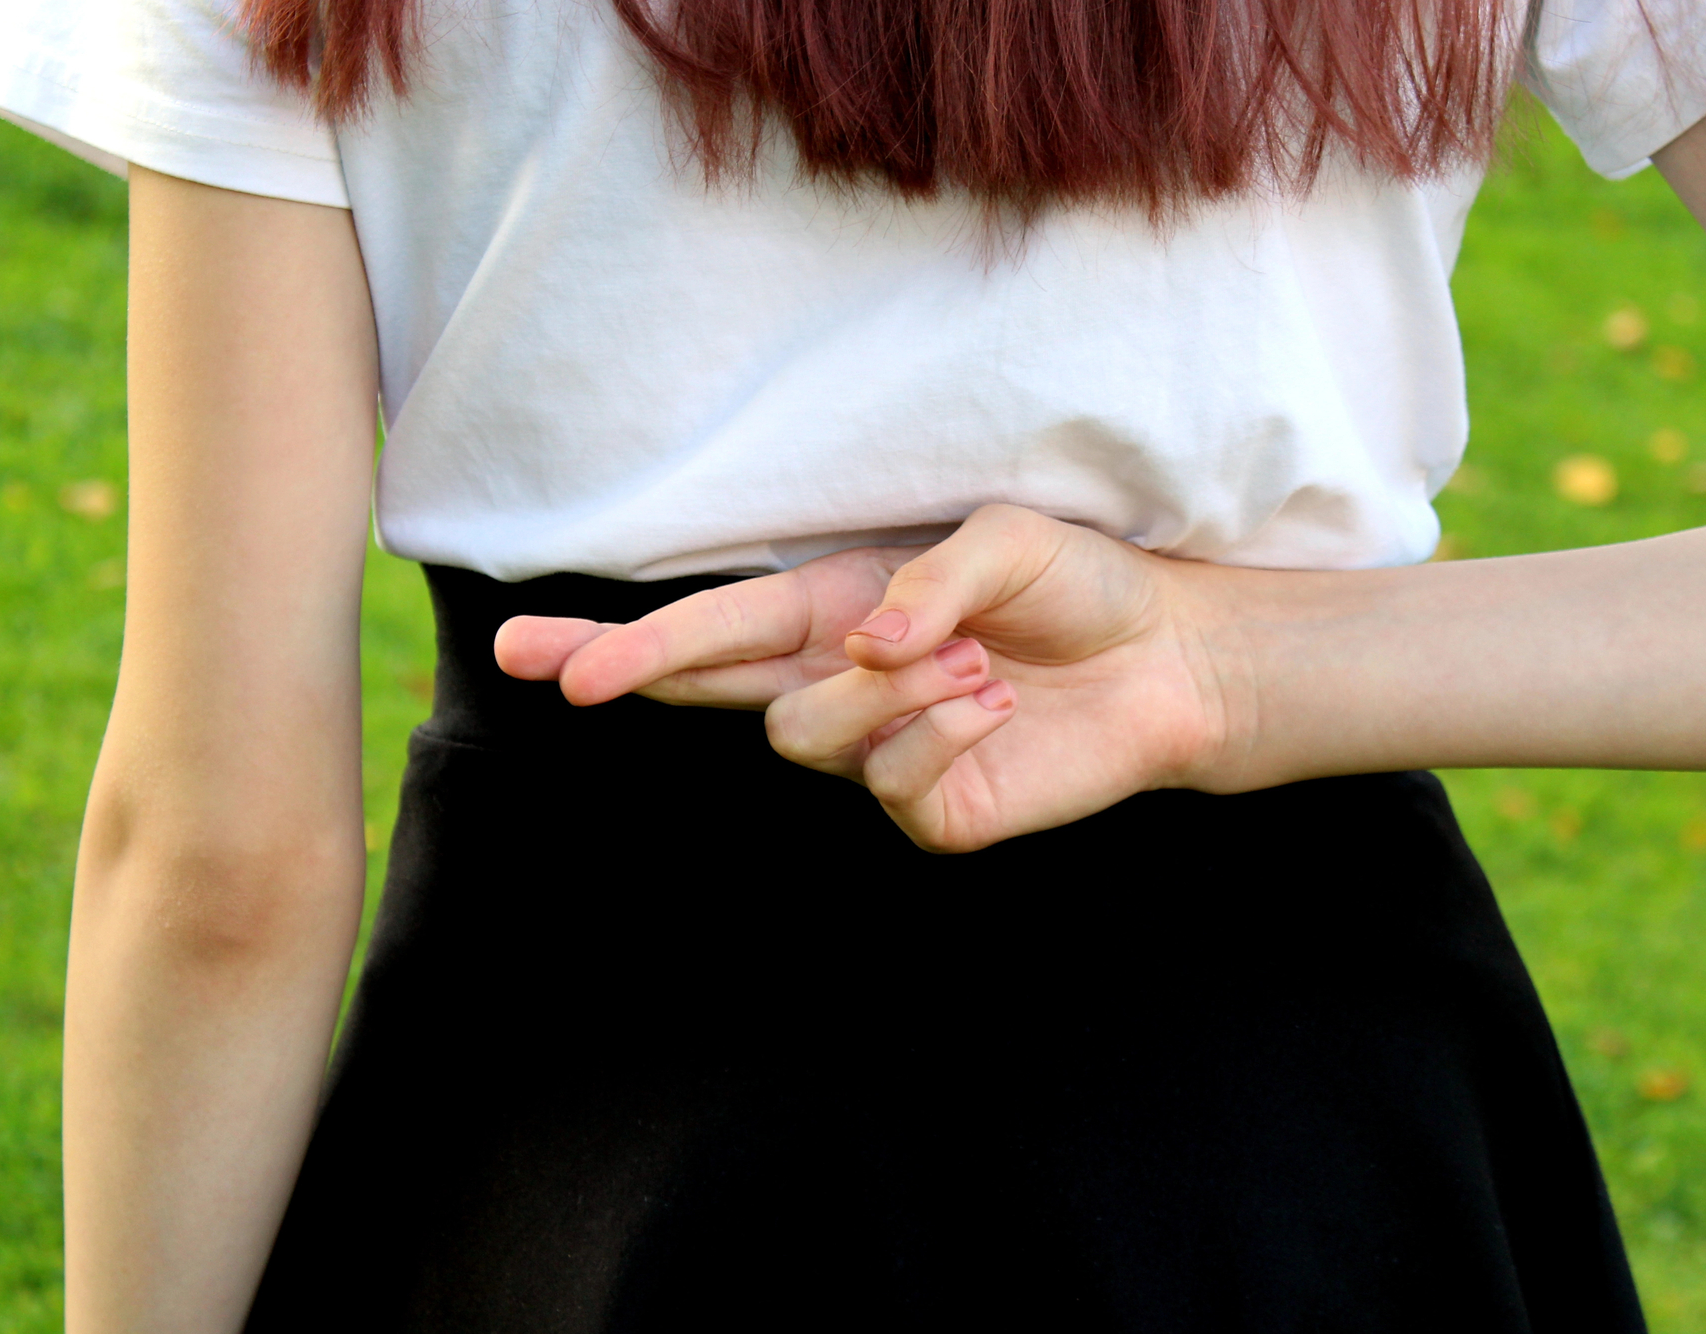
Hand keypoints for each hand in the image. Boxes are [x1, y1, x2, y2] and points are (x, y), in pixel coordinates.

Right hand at [494, 505, 1247, 850]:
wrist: (1166, 659)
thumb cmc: (1079, 586)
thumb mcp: (1005, 543)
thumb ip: (926, 583)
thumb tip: (855, 642)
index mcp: (836, 607)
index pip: (715, 628)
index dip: (630, 643)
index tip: (539, 653)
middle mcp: (838, 680)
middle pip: (700, 690)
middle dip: (622, 670)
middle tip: (550, 674)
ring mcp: (875, 752)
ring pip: (805, 732)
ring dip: (888, 688)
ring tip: (980, 662)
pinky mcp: (926, 808)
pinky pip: (890, 777)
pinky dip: (943, 729)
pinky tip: (996, 704)